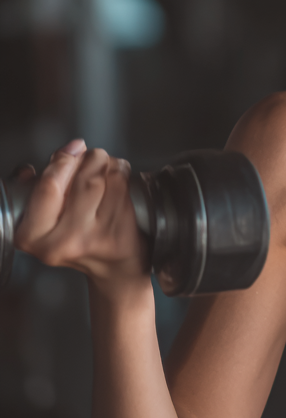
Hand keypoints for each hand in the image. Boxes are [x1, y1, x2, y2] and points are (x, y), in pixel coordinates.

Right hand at [13, 140, 148, 295]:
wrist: (115, 268)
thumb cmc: (80, 238)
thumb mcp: (49, 218)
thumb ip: (44, 187)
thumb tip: (55, 157)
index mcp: (33, 236)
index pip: (48, 186)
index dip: (62, 161)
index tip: (72, 150)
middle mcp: (61, 240)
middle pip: (80, 177)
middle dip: (89, 159)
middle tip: (92, 160)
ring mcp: (93, 237)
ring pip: (104, 175)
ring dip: (107, 163)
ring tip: (105, 171)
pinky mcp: (119, 231)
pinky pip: (122, 183)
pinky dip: (121, 171)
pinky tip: (118, 179)